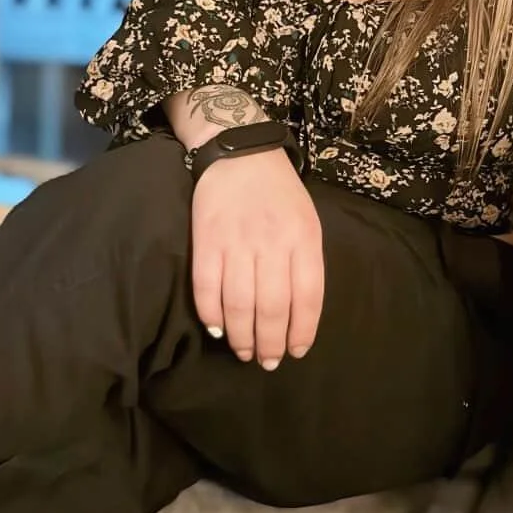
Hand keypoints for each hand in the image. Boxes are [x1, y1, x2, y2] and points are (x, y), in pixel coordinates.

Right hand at [190, 150, 324, 366]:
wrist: (238, 151)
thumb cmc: (279, 191)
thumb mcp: (307, 221)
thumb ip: (305, 262)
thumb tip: (297, 314)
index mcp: (303, 238)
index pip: (307, 297)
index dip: (301, 331)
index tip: (296, 351)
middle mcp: (271, 242)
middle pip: (271, 307)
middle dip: (270, 343)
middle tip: (267, 362)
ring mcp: (236, 242)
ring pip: (239, 304)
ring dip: (242, 336)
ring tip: (245, 352)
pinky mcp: (205, 240)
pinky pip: (206, 288)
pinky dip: (211, 315)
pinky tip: (218, 330)